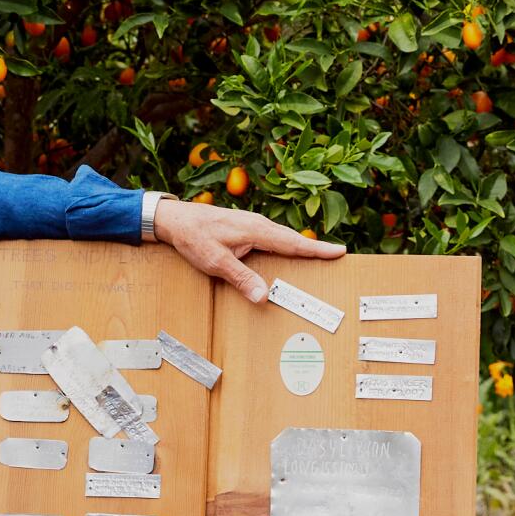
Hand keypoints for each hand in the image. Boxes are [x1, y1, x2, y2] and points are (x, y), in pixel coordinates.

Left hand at [149, 197, 346, 306]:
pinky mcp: (245, 226)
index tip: (339, 251)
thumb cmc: (194, 237)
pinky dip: (285, 244)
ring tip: (319, 255)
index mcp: (256, 231)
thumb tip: (263, 296)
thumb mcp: (216, 262)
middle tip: (337, 255)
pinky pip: (273, 236)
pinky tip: (286, 251)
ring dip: (301, 245)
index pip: (293, 242)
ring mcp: (252, 224)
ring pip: (283, 237)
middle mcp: (258, 224)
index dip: (317, 249)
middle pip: (293, 239)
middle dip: (315, 248)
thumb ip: (241, 278)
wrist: (175, 219)